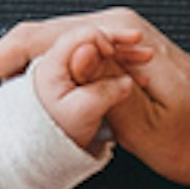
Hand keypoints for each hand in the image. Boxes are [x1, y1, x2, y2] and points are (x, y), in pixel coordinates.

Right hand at [0, 8, 189, 183]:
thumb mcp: (147, 125)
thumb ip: (103, 90)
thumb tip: (67, 59)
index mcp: (119, 36)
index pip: (38, 40)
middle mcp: (117, 27)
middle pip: (38, 37)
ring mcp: (122, 39)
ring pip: (53, 46)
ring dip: (19, 71)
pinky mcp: (127, 56)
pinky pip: (72, 58)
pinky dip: (44, 76)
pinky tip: (28, 100)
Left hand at [15, 20, 153, 152]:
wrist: (42, 152)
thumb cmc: (54, 135)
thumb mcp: (81, 114)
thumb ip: (102, 92)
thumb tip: (126, 80)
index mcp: (53, 64)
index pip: (79, 37)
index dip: (102, 39)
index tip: (114, 52)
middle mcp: (59, 62)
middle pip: (91, 39)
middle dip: (118, 40)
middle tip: (139, 41)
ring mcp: (68, 70)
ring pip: (98, 51)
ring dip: (122, 52)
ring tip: (146, 57)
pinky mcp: (78, 80)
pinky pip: (99, 64)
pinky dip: (118, 66)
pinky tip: (137, 74)